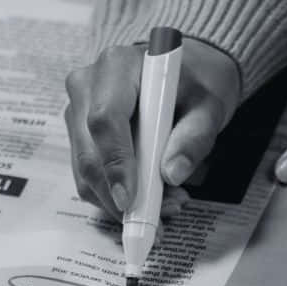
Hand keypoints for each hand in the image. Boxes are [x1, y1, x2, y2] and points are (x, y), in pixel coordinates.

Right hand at [64, 36, 242, 220]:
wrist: (181, 75)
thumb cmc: (193, 86)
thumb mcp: (208, 107)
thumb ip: (194, 138)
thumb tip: (171, 174)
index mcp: (117, 66)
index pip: (105, 119)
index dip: (115, 163)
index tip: (130, 199)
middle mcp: (88, 86)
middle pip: (89, 152)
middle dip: (120, 194)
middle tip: (159, 218)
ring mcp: (78, 111)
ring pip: (86, 171)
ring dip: (120, 200)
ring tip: (166, 205)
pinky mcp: (79, 135)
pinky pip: (89, 176)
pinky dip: (116, 195)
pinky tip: (150, 197)